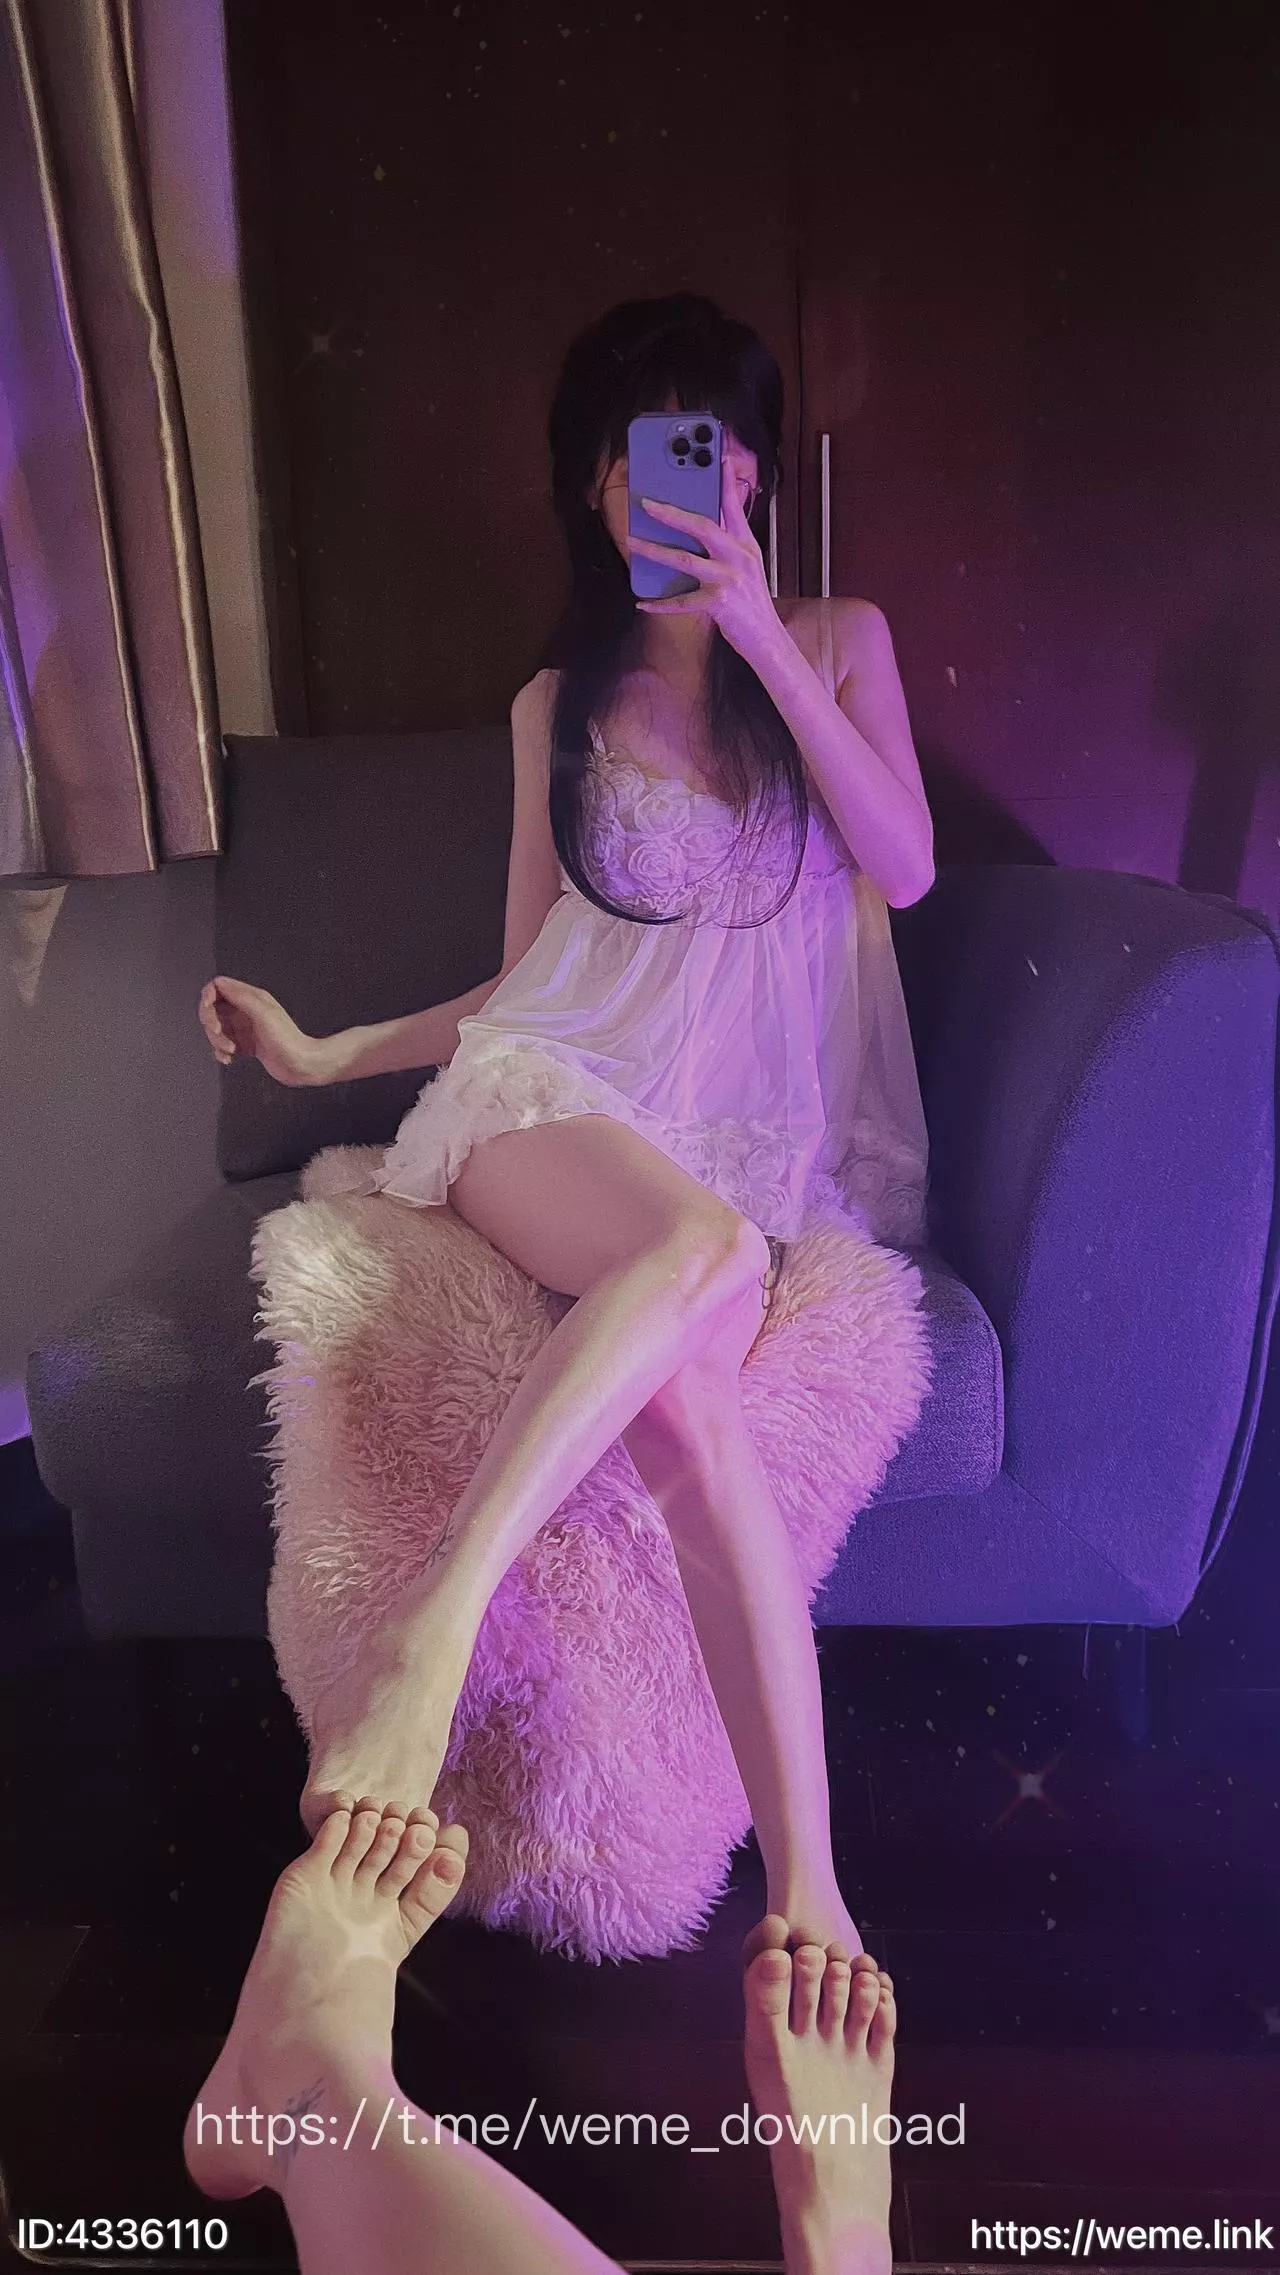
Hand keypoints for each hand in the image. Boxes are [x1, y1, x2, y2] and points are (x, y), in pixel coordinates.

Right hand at [198, 976, 322, 1087]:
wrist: (302, 1065)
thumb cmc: (289, 1041)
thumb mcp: (263, 1013)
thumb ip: (240, 997)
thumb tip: (219, 984)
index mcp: (252, 998)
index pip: (219, 987)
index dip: (208, 997)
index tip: (208, 1011)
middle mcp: (247, 1011)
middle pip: (213, 1009)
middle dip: (210, 1023)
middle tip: (218, 1034)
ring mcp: (245, 1028)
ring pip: (217, 1029)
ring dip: (217, 1041)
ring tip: (230, 1050)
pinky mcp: (246, 1045)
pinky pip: (224, 1045)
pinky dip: (221, 1052)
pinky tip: (229, 1059)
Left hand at [629, 453, 780, 665]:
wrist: (767, 640)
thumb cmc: (752, 604)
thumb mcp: (748, 568)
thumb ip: (729, 545)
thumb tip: (702, 527)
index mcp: (746, 545)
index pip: (734, 507)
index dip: (725, 481)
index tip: (717, 457)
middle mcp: (739, 557)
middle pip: (702, 527)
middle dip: (672, 513)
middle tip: (648, 503)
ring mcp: (729, 579)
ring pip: (684, 560)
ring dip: (655, 551)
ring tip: (633, 543)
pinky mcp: (719, 602)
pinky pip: (681, 601)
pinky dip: (660, 603)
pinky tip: (643, 603)